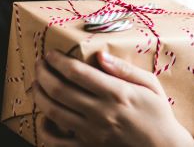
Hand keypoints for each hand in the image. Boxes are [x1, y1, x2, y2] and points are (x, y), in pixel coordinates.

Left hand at [32, 50, 193, 146]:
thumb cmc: (158, 113)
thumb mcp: (149, 84)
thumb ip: (124, 69)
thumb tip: (101, 55)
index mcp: (116, 93)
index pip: (77, 73)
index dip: (59, 61)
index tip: (51, 54)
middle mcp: (100, 112)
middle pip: (60, 90)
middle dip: (43, 73)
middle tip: (39, 64)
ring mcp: (92, 133)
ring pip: (54, 112)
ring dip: (39, 95)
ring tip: (36, 83)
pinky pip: (58, 142)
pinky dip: (45, 128)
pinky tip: (44, 116)